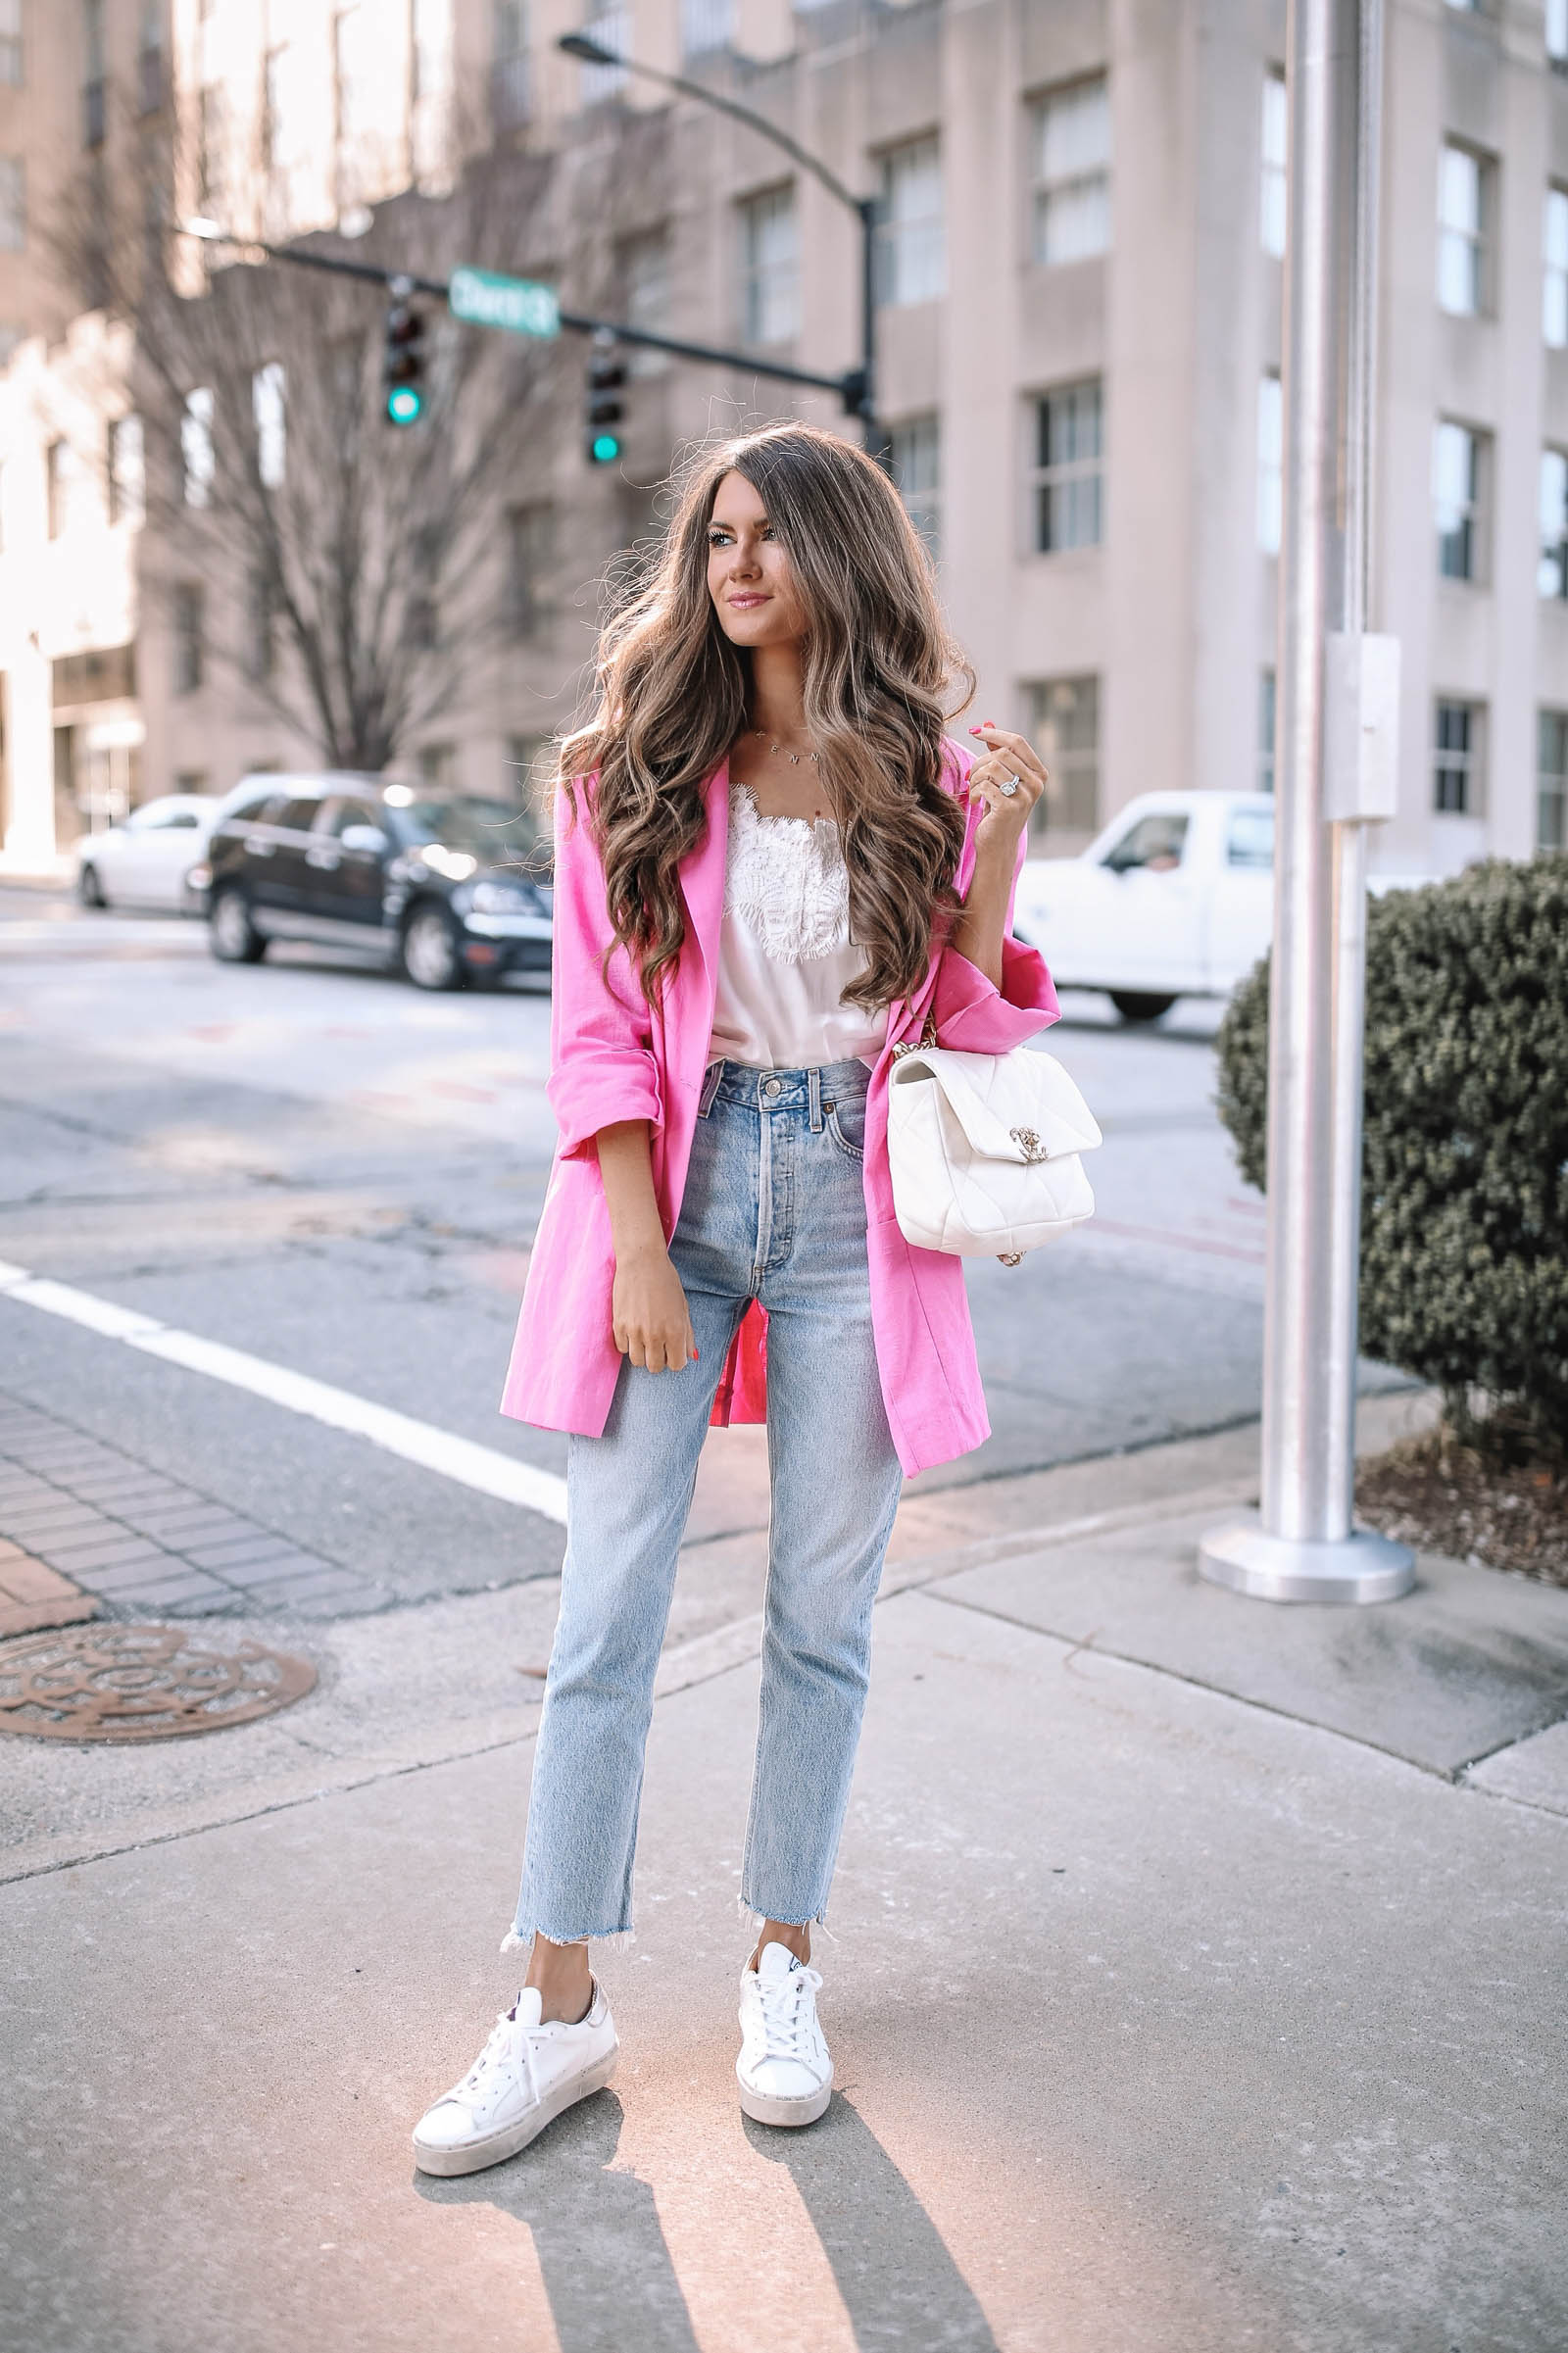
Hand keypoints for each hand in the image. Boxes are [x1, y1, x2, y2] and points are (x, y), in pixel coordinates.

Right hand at [611, 1239, 697, 1372]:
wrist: (641, 1261)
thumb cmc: (666, 1281)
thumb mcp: (683, 1307)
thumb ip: (687, 1334)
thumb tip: (691, 1356)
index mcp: (675, 1330)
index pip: (677, 1365)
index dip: (676, 1359)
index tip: (673, 1350)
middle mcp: (655, 1334)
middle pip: (655, 1367)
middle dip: (659, 1359)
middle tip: (659, 1345)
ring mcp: (634, 1331)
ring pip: (638, 1362)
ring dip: (643, 1353)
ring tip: (645, 1338)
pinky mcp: (618, 1325)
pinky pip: (622, 1349)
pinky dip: (628, 1344)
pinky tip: (633, 1331)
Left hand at [966, 723, 1047, 853]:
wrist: (997, 844)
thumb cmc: (998, 809)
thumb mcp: (1001, 779)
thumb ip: (998, 752)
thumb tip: (988, 723)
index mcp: (1038, 773)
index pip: (1017, 741)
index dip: (994, 733)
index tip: (974, 731)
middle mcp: (1036, 783)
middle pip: (1001, 753)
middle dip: (979, 762)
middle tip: (971, 777)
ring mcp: (1025, 796)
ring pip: (992, 768)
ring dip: (975, 778)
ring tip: (974, 790)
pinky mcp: (1010, 808)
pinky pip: (985, 786)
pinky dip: (975, 792)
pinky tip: (977, 802)